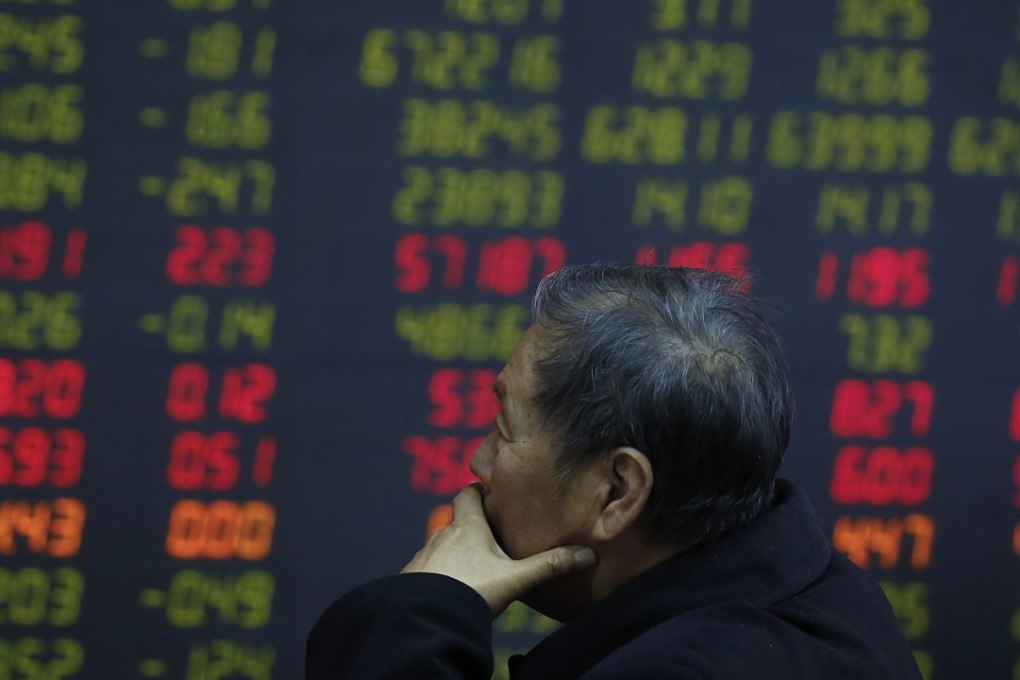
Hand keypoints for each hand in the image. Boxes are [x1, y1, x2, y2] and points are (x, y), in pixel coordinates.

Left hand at [401, 483, 597, 615]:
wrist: (426, 618)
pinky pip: (428, 569)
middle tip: (490, 535)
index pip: (468, 495)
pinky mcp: (412, 578)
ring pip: (442, 546)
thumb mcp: (516, 578)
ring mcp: (424, 556)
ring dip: (455, 552)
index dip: (477, 491)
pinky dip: (440, 573)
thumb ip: (549, 566)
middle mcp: (442, 535)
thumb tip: (588, 554)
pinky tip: (452, 588)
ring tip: (473, 566)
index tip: (488, 493)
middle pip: (456, 521)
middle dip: (471, 525)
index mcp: (467, 527)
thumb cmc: (471, 590)